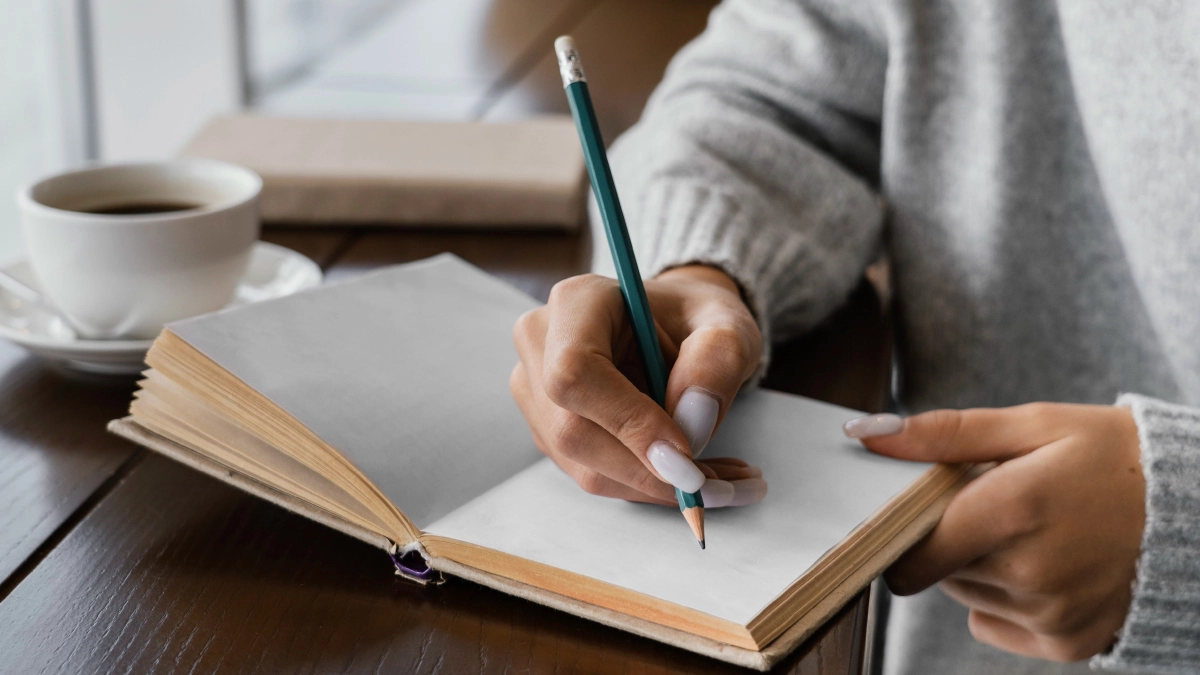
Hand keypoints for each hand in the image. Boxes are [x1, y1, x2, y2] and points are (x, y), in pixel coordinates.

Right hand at [510, 265, 767, 506]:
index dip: (627, 421)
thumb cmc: (697, 320)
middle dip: (650, 470)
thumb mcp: (727, 326)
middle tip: (722, 484)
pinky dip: (648, 485)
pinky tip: (693, 474)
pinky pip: (593, 474)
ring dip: (656, 485)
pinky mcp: (548, 430)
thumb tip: (692, 424)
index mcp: (577, 302)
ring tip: (722, 481)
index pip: (576, 372)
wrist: (677, 327)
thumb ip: (716, 361)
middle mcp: (540, 344)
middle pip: (573, 430)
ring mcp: (536, 392)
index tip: (686, 454)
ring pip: (584, 465)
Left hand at [845, 403, 1144, 661]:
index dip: (904, 526)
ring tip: (1028, 532)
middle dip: (950, 536)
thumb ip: (944, 433)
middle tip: (997, 506)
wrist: (1197, 509)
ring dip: (976, 566)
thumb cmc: (1111, 456)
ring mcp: (1050, 613)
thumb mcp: (1032, 424)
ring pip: (963, 593)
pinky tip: (1042, 566)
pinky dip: (1002, 599)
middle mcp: (1030, 570)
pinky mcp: (1067, 642)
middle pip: (936, 565)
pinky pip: (992, 623)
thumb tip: (868, 433)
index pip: (912, 542)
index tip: (919, 507)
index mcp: (1015, 507)